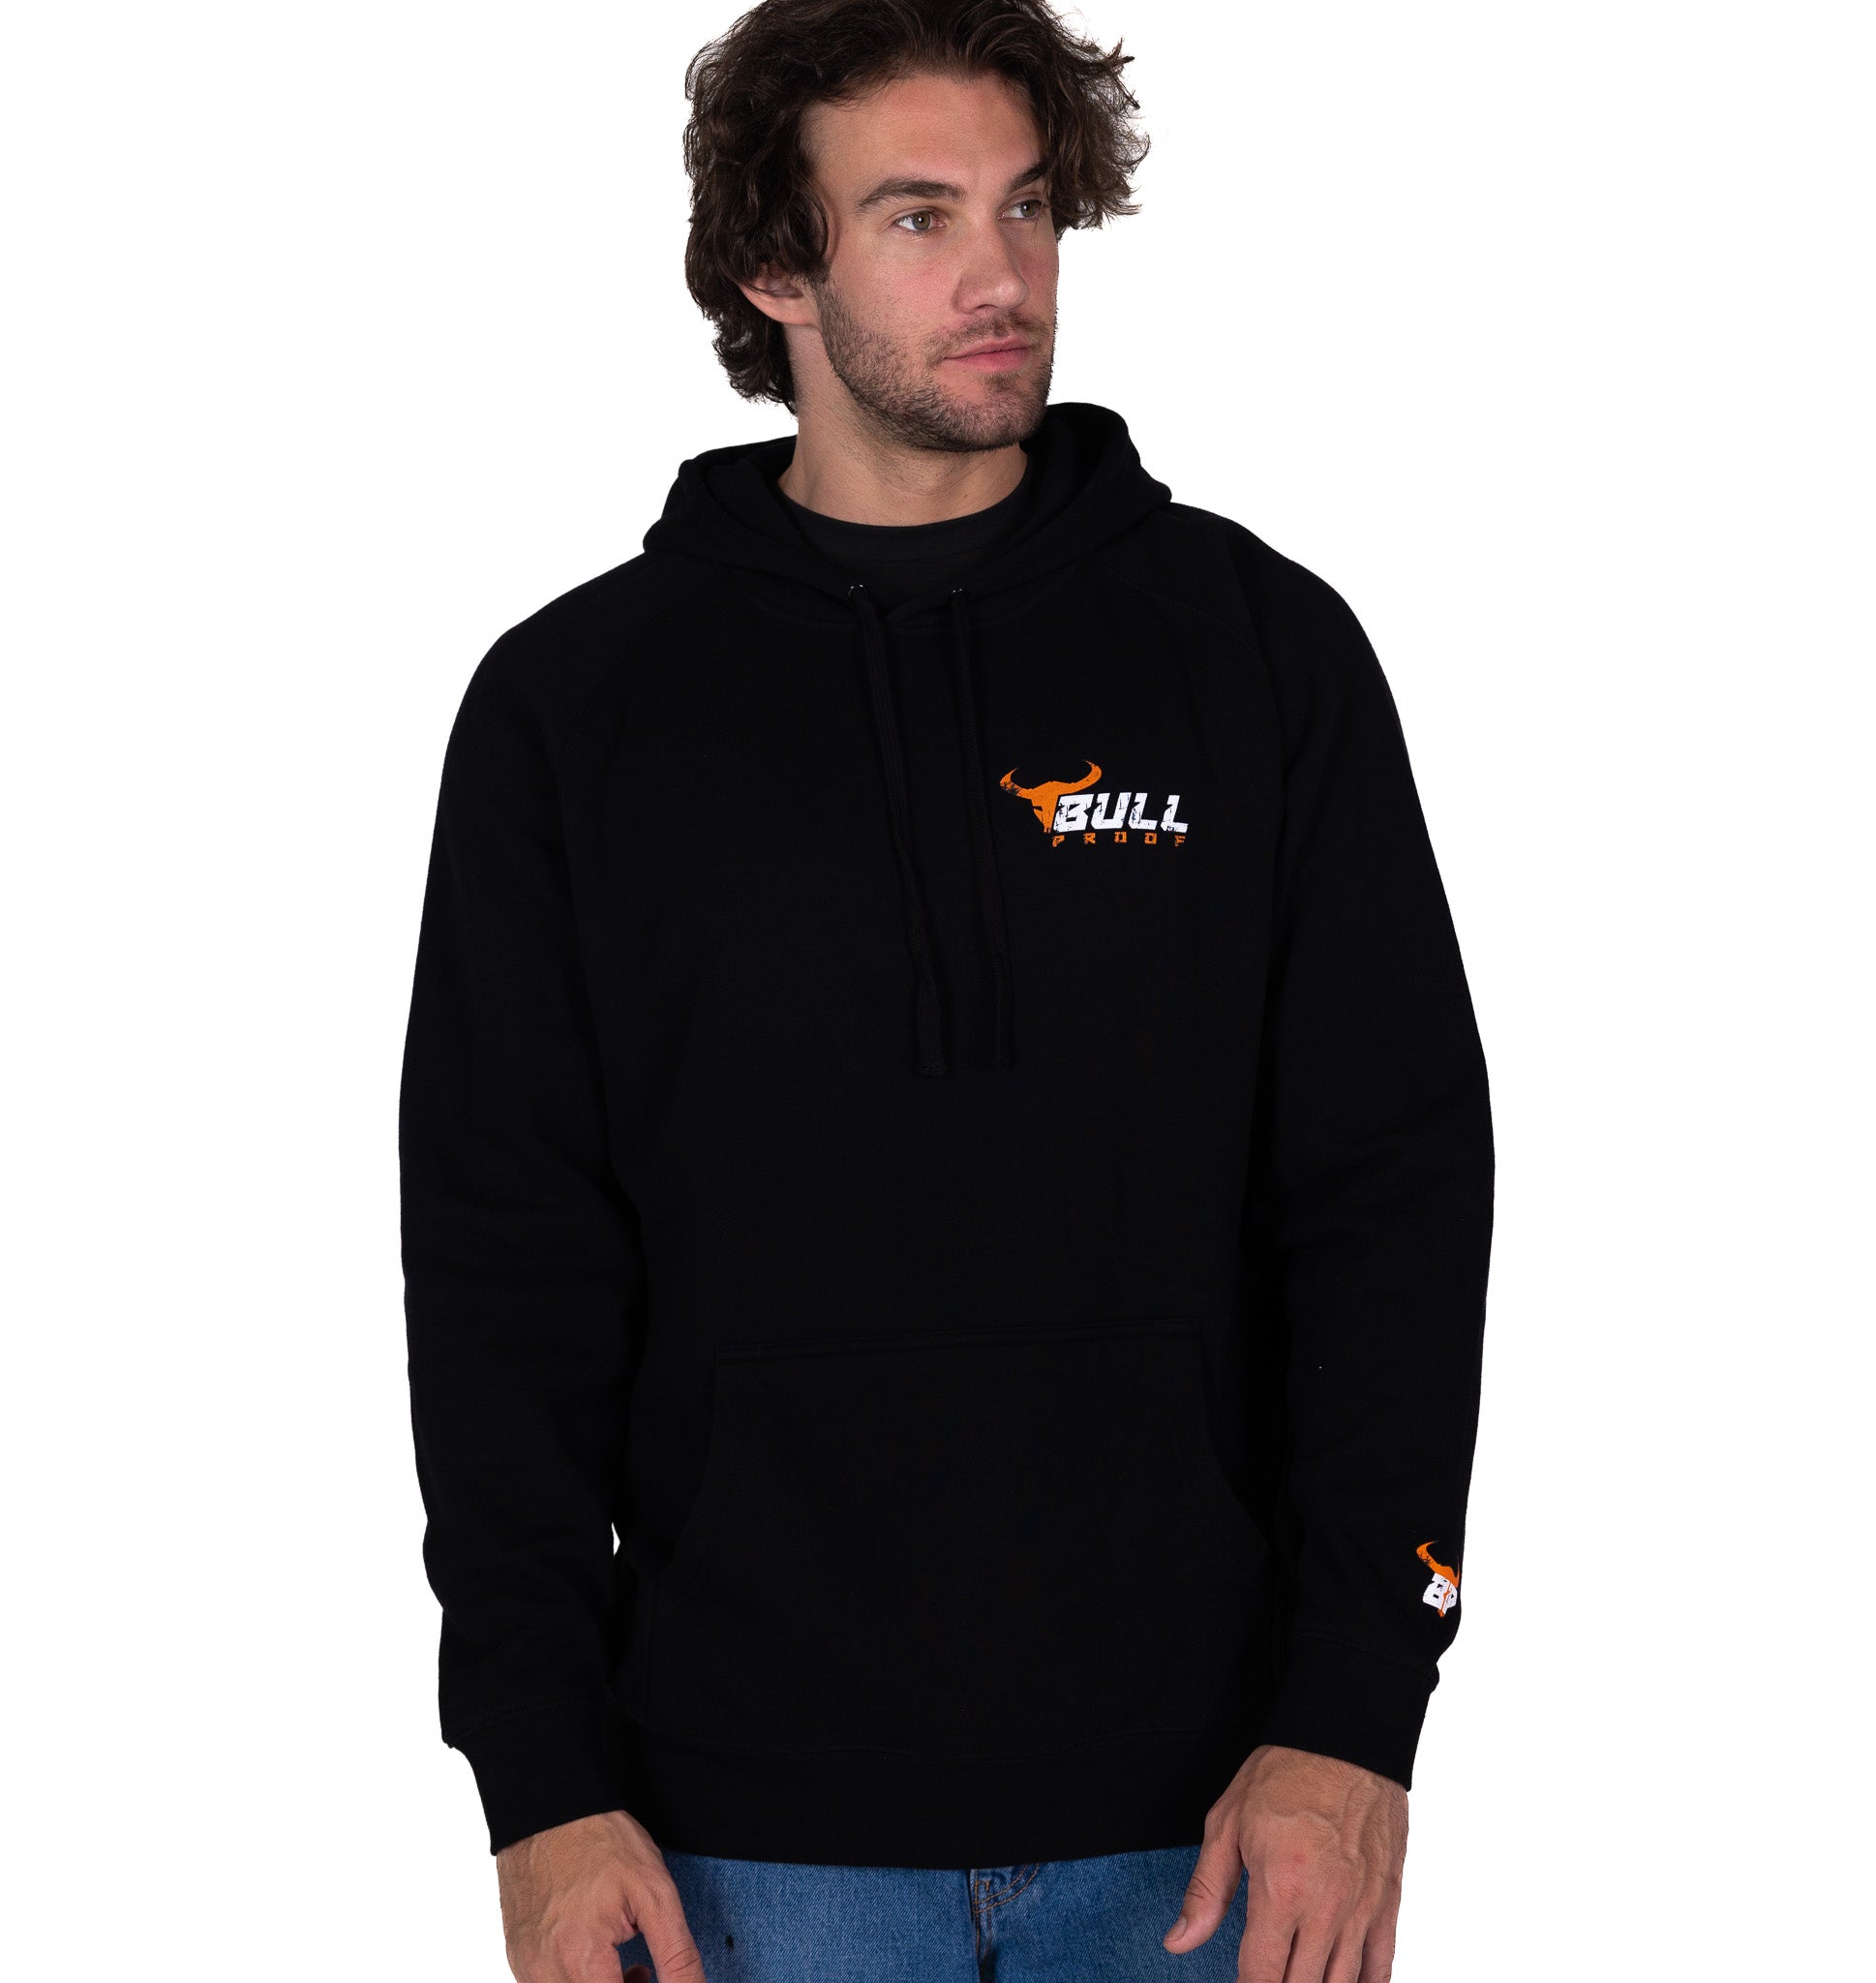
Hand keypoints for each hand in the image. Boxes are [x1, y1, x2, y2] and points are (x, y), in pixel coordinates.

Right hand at [496, 1809, 707, 1982]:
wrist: (551, 1806)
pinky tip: (593, 1955)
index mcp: (579, 1959)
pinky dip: (577, 1981)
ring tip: (621, 1963)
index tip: (652, 1973)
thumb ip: (677, 1955)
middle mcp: (544, 1972)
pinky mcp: (518, 1957)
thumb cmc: (601, 1841)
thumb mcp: (655, 1893)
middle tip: (644, 1971)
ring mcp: (526, 1967)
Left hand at [1164, 1743, 1407, 1982]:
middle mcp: (1325, 1908)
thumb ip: (1206, 1890)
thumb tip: (1180, 1940)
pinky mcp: (1388, 1901)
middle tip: (1266, 1976)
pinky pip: (1382, 1966)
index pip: (1261, 1976)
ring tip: (1298, 1977)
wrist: (1346, 1737)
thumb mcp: (1228, 1823)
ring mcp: (1361, 1909)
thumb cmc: (1287, 1772)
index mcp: (1280, 1889)